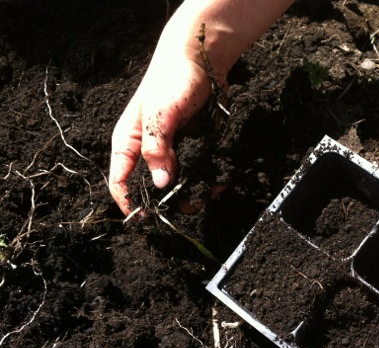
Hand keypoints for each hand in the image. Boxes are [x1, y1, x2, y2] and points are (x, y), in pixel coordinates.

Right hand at [108, 0, 294, 215]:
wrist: (201, 60)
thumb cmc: (171, 81)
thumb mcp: (160, 115)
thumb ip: (157, 148)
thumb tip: (160, 184)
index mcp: (129, 143)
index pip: (120, 181)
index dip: (129, 203)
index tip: (146, 218)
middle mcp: (149, 151)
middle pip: (153, 188)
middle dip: (169, 202)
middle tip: (188, 207)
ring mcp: (173, 151)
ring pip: (179, 184)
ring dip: (193, 193)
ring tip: (208, 194)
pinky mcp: (194, 148)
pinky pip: (199, 171)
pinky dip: (209, 180)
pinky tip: (220, 182)